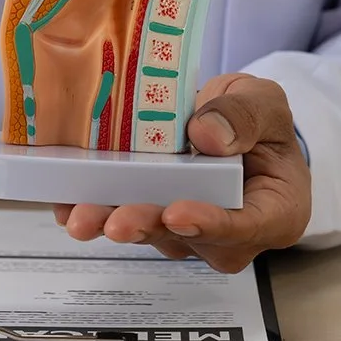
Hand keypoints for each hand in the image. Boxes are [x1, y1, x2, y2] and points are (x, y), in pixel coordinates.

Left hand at [53, 75, 310, 272]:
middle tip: (118, 222)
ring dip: (113, 224)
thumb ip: (246, 115)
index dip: (210, 224)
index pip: (245, 226)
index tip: (177, 213)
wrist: (235, 125)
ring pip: (151, 232)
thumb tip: (207, 136)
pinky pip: (124, 218)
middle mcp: (229, 232)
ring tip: (83, 217)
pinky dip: (94, 210)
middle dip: (148, 227)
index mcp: (274, 211)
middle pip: (188, 238)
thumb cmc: (259, 120)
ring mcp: (187, 228)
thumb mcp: (265, 102)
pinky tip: (67, 204)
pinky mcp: (154, 215)